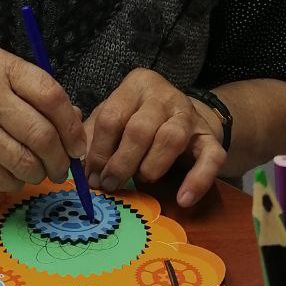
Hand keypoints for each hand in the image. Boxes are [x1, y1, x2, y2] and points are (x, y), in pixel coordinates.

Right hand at [0, 48, 85, 191]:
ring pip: (24, 161)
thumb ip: (33, 92)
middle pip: (41, 134)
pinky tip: (15, 174)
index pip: (51, 96)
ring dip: (41, 174)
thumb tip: (74, 120)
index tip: (78, 144)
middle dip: (61, 159)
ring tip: (41, 172)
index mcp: (1, 66)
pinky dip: (16, 182)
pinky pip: (1, 177)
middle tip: (64, 168)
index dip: (71, 126)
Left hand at [84, 69, 226, 207]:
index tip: (92, 177)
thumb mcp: (112, 120)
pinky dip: (197, 180)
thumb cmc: (138, 121)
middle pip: (139, 128)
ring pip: (171, 138)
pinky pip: (211, 158)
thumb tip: (75, 162)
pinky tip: (183, 199)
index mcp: (136, 86)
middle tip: (110, 185)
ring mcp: (190, 115)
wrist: (183, 118)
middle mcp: (164, 95)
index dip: (98, 151)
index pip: (111, 116)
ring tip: (141, 182)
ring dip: (151, 166)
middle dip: (121, 162)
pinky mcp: (210, 138)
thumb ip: (92, 136)